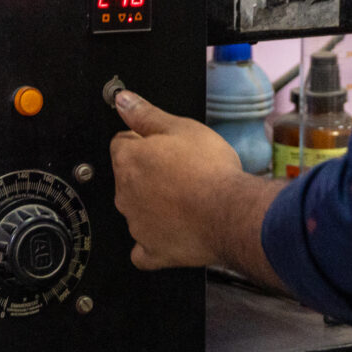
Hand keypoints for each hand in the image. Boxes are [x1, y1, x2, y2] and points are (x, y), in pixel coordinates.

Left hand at [109, 87, 275, 276]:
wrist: (230, 212)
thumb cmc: (209, 169)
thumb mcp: (181, 127)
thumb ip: (146, 114)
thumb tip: (122, 100)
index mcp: (129, 160)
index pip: (121, 143)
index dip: (143, 141)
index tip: (163, 146)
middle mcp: (125, 193)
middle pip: (128, 177)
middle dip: (147, 173)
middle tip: (179, 171)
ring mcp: (136, 225)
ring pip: (136, 210)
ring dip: (152, 204)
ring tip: (184, 199)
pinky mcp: (151, 250)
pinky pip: (143, 249)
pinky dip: (152, 242)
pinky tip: (170, 232)